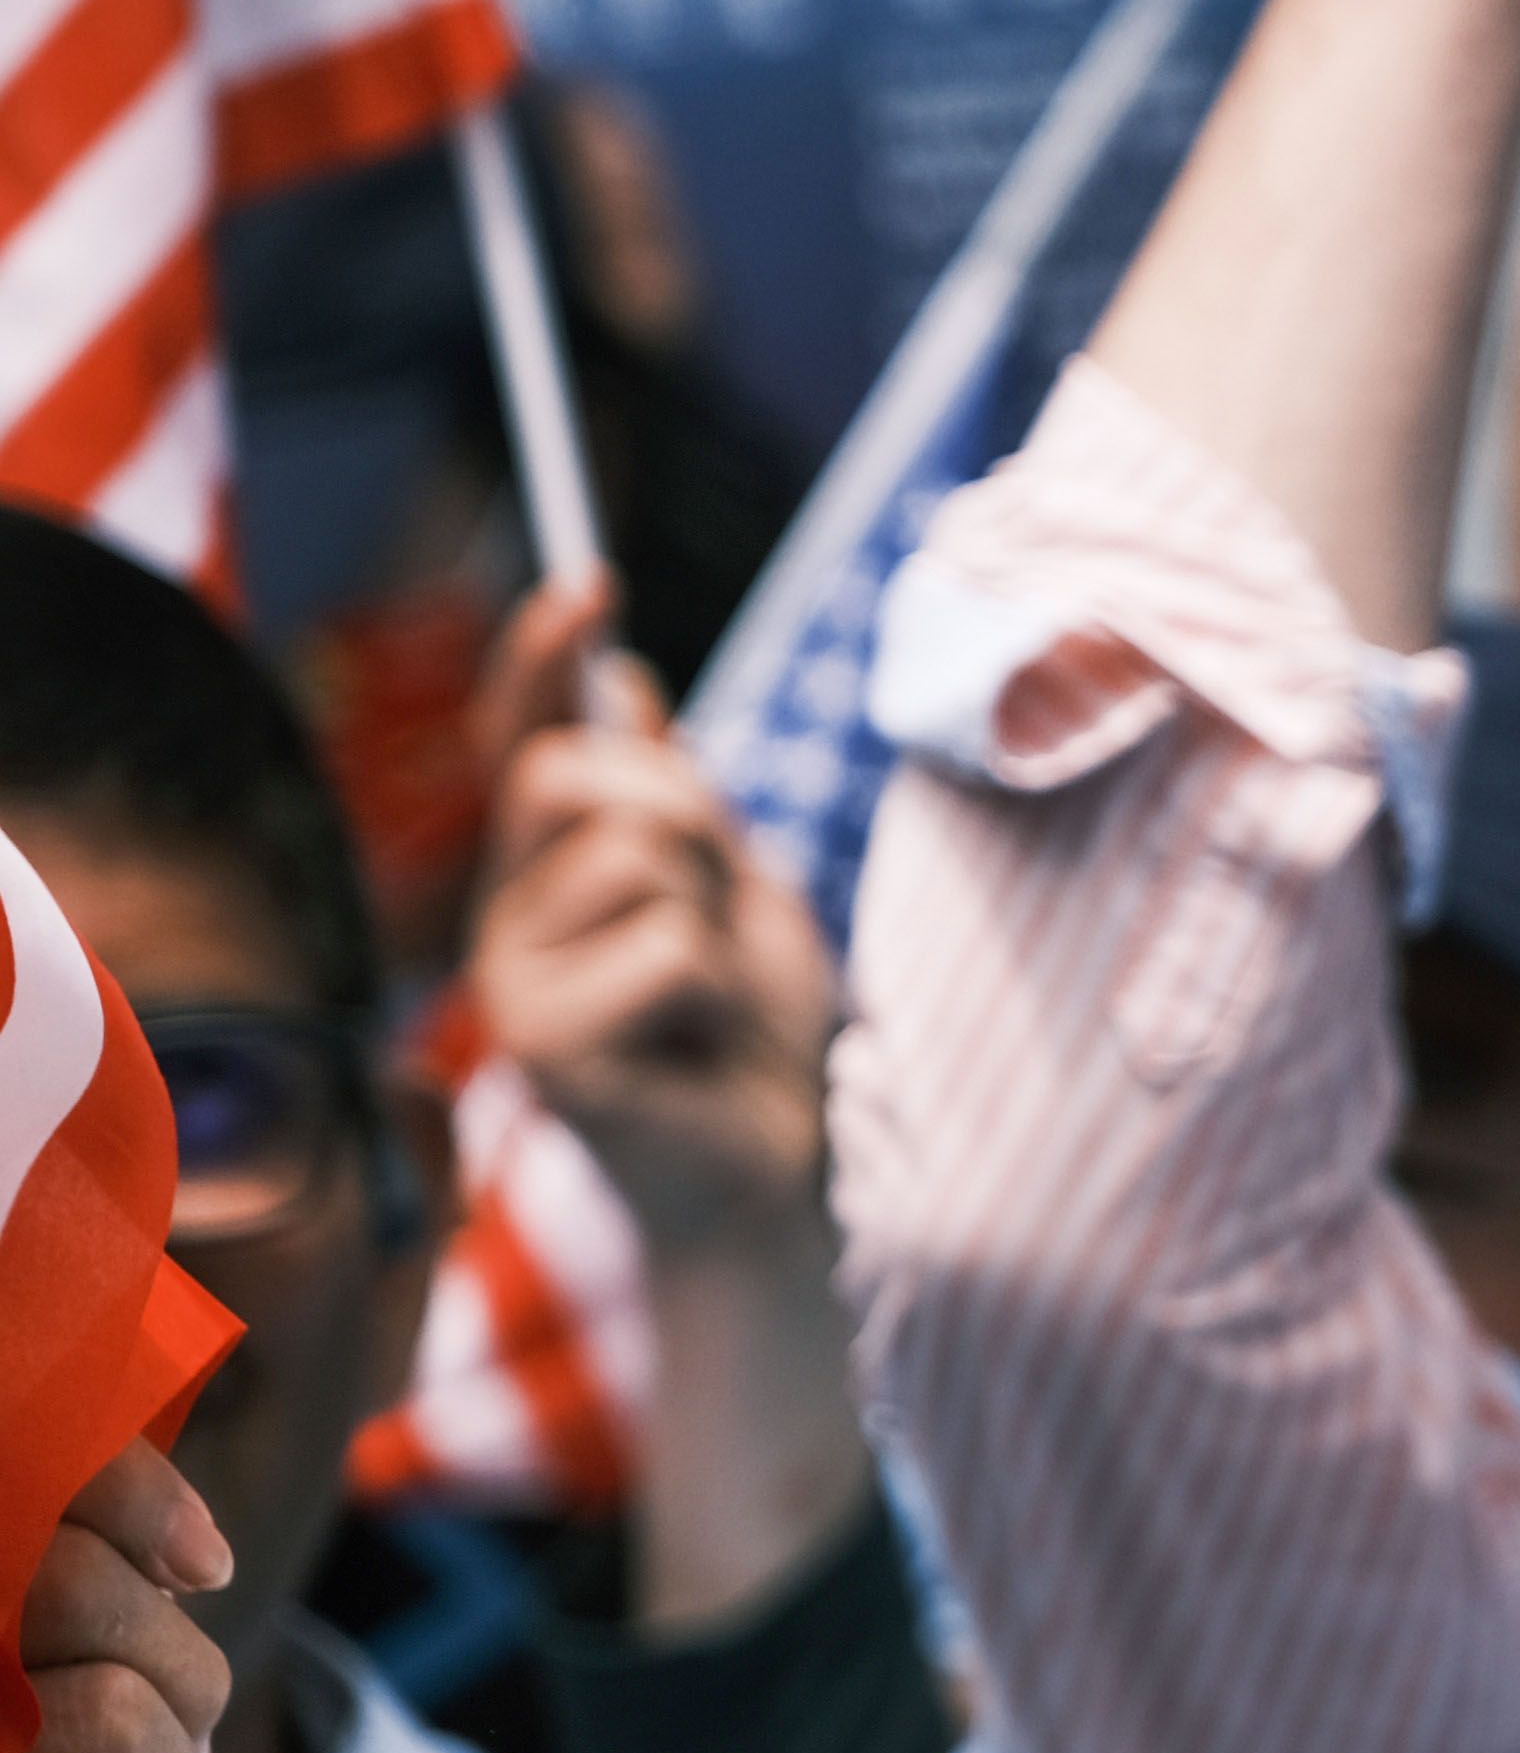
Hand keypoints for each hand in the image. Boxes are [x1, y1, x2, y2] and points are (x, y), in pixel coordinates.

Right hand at [468, 579, 835, 1274]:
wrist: (779, 1170)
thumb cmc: (757, 1038)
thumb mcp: (733, 892)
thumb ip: (675, 803)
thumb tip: (630, 685)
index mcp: (549, 871)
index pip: (520, 734)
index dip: (542, 656)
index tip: (590, 582)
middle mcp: (507, 916)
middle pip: (571, 775)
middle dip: (682, 815)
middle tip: (720, 909)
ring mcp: (509, 982)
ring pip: (635, 858)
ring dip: (714, 917)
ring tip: (710, 1002)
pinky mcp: (538, 1046)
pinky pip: (666, 948)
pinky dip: (720, 992)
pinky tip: (699, 1050)